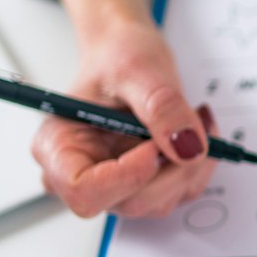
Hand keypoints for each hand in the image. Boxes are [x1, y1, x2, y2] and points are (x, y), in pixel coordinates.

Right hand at [32, 19, 215, 218]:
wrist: (128, 55)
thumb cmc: (117, 55)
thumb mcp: (139, 70)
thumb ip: (162, 108)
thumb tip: (188, 148)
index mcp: (59, 145)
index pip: (83, 191)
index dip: (126, 177)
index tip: (155, 147)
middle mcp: (82, 172)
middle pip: (129, 202)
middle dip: (173, 169)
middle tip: (194, 126)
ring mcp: (113, 184)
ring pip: (159, 202)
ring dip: (191, 167)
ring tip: (197, 121)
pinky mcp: (142, 184)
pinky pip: (178, 193)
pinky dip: (198, 167)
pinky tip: (196, 133)